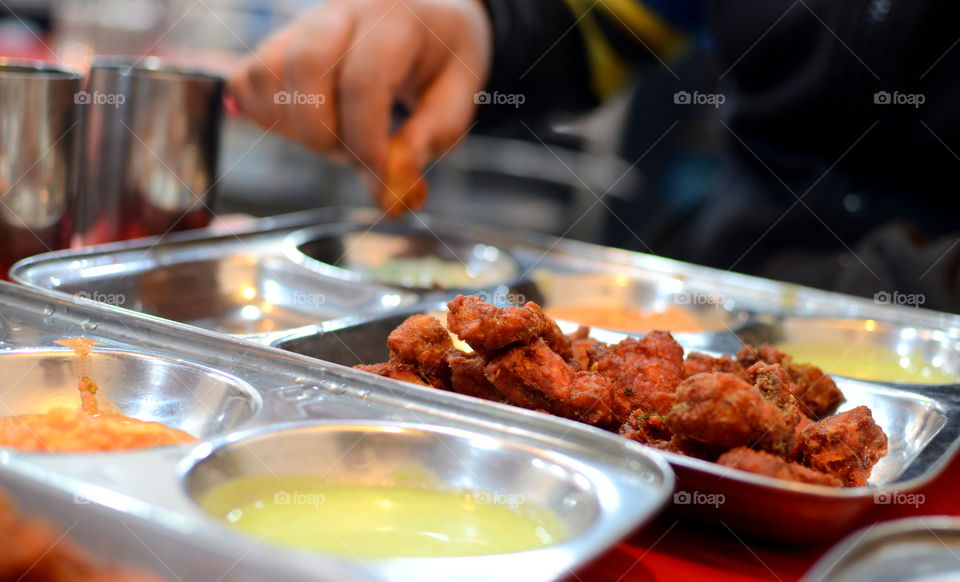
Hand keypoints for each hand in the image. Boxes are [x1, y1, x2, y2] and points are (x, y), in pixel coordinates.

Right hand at [229, 0, 490, 212]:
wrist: (427, 15)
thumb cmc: (442, 59)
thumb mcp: (458, 96)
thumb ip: (430, 138)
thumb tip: (396, 186)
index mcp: (395, 20)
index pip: (364, 81)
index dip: (364, 141)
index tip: (376, 178)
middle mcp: (343, 11)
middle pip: (304, 66)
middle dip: (321, 132)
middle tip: (350, 156)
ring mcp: (305, 23)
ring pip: (267, 74)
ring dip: (292, 126)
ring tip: (333, 136)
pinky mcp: (279, 40)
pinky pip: (248, 79)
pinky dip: (264, 115)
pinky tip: (302, 126)